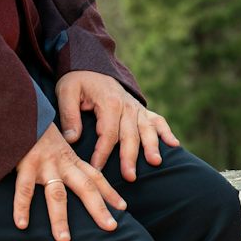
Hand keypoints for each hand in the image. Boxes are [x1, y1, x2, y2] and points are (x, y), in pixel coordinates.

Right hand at [12, 125, 127, 240]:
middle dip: (99, 208)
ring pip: (56, 194)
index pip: (96, 178)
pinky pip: (24, 189)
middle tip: (112, 228)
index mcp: (72, 159)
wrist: (20, 110)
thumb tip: (75, 180)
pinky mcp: (25, 164)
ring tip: (64, 240)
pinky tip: (21, 225)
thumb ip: (66, 162)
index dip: (109, 192)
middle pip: (85, 188)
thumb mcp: (58, 146)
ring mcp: (45, 165)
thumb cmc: (37, 132)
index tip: (123, 208)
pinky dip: (22, 207)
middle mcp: (63, 163)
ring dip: (60, 218)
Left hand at [57, 70, 178, 181]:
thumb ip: (69, 115)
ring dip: (152, 146)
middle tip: (130, 177)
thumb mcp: (66, 92)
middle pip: (130, 135)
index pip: (107, 133)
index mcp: (109, 102)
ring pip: (147, 129)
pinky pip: (158, 120)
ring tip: (155, 162)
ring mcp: (136, 108)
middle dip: (130, 157)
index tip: (96, 169)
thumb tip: (72, 139)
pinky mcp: (141, 110)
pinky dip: (167, 132)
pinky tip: (174, 145)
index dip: (103, 152)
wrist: (91, 63)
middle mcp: (126, 105)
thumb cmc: (77, 80)